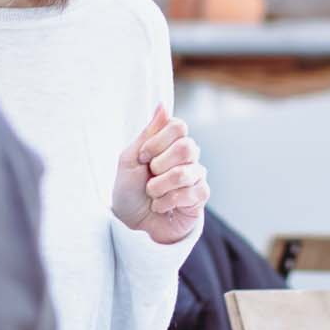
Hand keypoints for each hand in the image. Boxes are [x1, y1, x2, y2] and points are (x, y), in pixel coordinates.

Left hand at [111, 104, 207, 245]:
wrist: (131, 224)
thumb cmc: (129, 190)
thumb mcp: (130, 159)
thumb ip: (148, 133)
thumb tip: (163, 105)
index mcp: (171, 143)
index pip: (178, 126)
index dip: (158, 142)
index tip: (143, 157)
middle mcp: (188, 156)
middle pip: (186, 147)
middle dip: (159, 166)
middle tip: (149, 177)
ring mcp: (197, 176)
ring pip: (184, 173)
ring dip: (158, 187)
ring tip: (152, 194)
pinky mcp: (200, 197)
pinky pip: (189, 193)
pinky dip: (167, 202)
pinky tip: (161, 206)